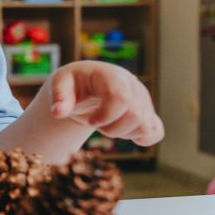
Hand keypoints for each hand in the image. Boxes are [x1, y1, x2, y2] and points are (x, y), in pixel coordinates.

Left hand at [49, 62, 163, 145]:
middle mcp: (132, 85)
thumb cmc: (73, 84)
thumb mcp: (60, 84)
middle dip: (112, 128)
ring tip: (108, 124)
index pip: (121, 97)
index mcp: (111, 75)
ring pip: (146, 126)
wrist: (87, 85)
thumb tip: (58, 112)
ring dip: (124, 134)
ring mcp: (143, 99)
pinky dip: (142, 139)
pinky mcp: (148, 113)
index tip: (91, 121)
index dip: (106, 116)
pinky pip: (156, 132)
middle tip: (96, 123)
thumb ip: (59, 96)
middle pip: (135, 115)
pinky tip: (125, 133)